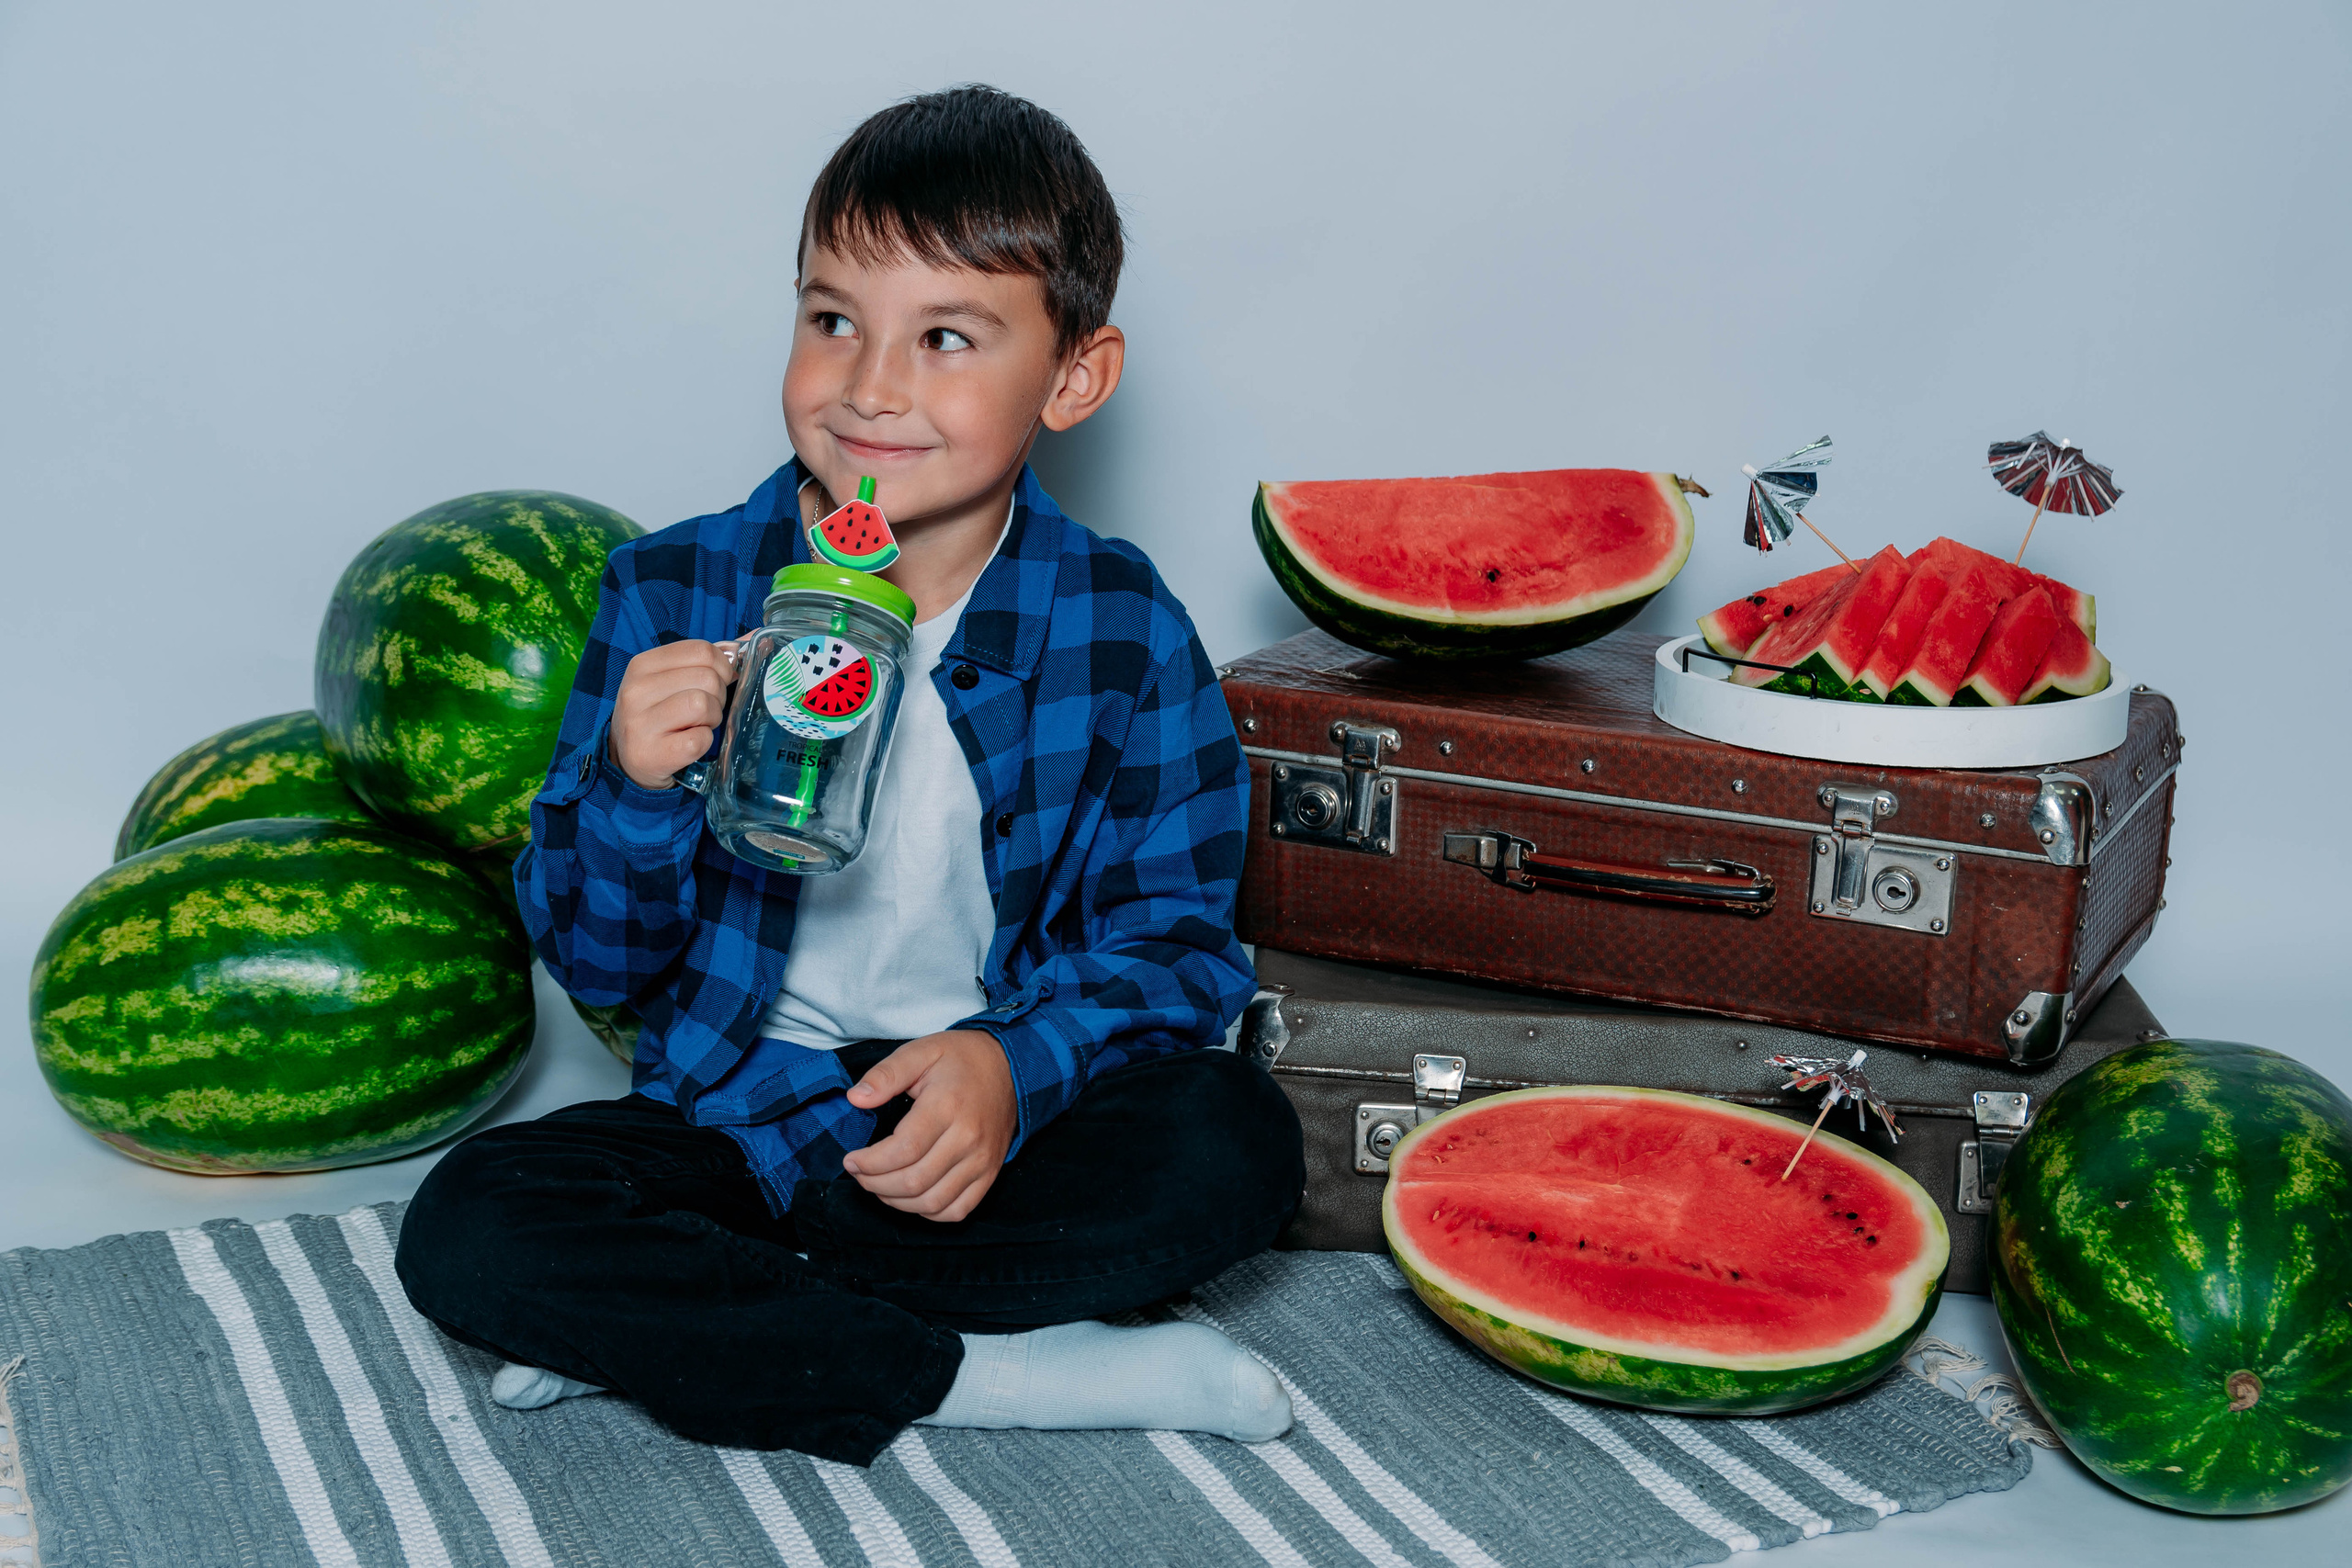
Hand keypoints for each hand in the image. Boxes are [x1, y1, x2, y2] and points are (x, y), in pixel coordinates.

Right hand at [609, 639, 741, 788]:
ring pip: (703, 705)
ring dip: (712, 718)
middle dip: (718, 696)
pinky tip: (689, 744)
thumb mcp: (673, 680)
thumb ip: (711, 658)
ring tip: (697, 725)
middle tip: (704, 710)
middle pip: (707, 677)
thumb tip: (759, 637)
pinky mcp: (652, 753)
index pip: (702, 650)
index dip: (722, 667)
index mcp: (643, 664)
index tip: (716, 682)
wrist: (630, 760)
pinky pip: (700, 739)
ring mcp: (640, 723)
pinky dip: (704, 742)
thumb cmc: (661, 713)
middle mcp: (636, 690)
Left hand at [840, 1030, 1016, 1220]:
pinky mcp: (989, 1174)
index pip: (903, 1150)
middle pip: (914, 1181)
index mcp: (948, 1106)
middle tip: (859, 1173)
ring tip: (878, 1185)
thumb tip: (856, 1098)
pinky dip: (928, 1212)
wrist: (1010, 1067)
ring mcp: (982, 1161)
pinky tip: (910, 1196)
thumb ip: (886, 1074)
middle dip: (875, 1184)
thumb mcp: (921, 1052)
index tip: (851, 1160)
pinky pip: (957, 1210)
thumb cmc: (960, 1060)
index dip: (870, 1163)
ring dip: (896, 1201)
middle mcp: (968, 1138)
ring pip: (932, 1201)